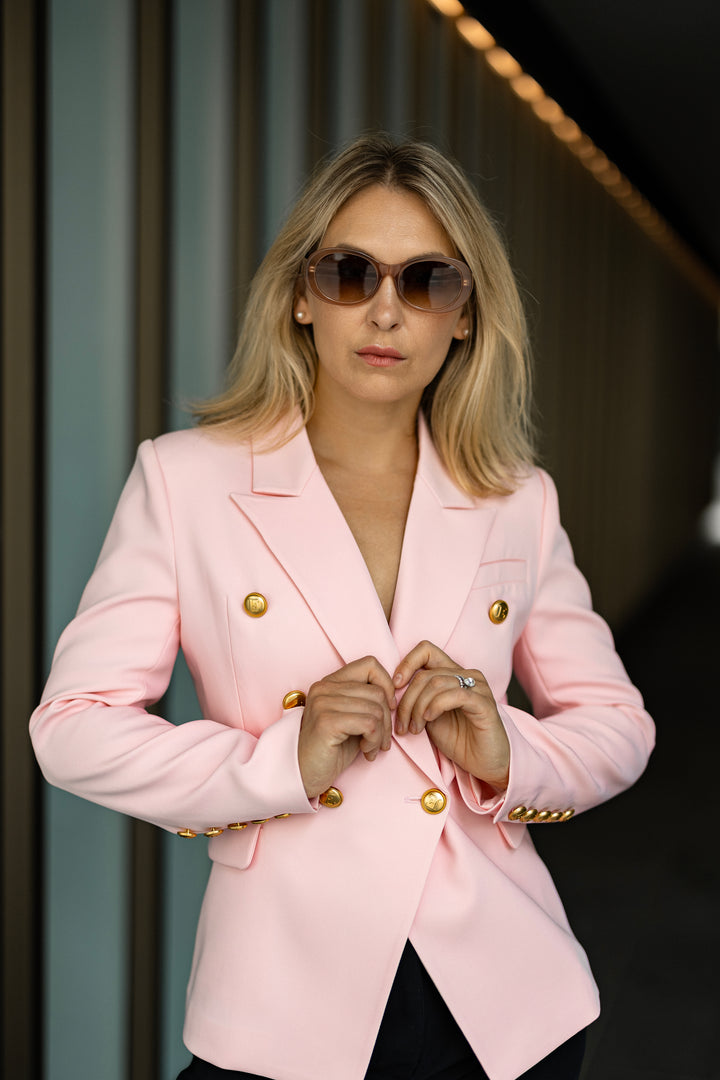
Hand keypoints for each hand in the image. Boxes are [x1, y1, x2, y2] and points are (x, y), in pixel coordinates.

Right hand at [298, 656, 396, 798]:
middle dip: (386, 720)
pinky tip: (366, 751)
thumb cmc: (331, 749)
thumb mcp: (352, 719)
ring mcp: (323, 703)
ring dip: (381, 734)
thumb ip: (367, 702)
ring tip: (371, 748)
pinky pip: (369, 724)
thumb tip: (394, 697)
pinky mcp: (326, 722)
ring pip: (376, 709)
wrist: (303, 775)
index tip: (387, 709)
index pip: (369, 664)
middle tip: (380, 741)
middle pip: (377, 692)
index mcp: (330, 682)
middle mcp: (324, 688)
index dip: (386, 685)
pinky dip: (374, 740)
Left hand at [394, 641, 509, 789]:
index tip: (395, 687)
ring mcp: (478, 687)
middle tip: (401, 724)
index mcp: (453, 673)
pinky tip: (429, 720)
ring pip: (436, 683)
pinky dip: (436, 706)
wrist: (486, 763)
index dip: (406, 663)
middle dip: (407, 700)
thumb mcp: (429, 716)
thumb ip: (416, 699)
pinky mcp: (484, 703)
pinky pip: (455, 695)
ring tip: (414, 728)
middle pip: (425, 674)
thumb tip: (391, 691)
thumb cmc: (459, 739)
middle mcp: (467, 675)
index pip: (426, 650)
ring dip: (418, 707)